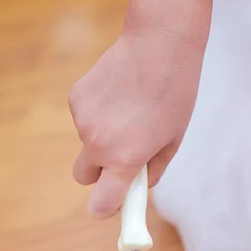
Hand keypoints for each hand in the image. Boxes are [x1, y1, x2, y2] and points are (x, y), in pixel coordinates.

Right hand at [69, 29, 206, 218]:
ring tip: (128, 111)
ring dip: (102, 138)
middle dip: (99, 174)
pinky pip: (83, 119)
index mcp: (124, 159)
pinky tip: (117, 95)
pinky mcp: (76, 98)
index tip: (111, 206)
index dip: (105, 208)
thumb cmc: (174, 93)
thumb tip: (137, 185)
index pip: (100, 204)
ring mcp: (82, 120)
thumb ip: (152, 170)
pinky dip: (97, 115)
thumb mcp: (173, 141)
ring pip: (86, 144)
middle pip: (84, 177)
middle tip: (121, 156)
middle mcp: (98, 143)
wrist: (158, 41)